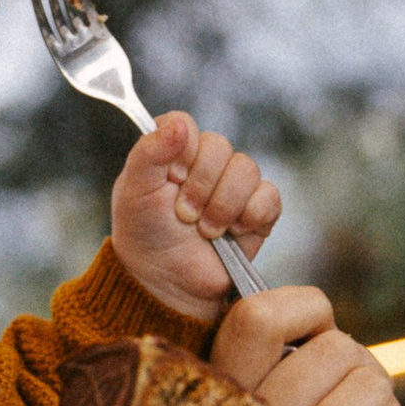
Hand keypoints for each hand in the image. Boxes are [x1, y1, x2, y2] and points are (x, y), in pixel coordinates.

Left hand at [111, 113, 279, 318]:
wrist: (167, 282)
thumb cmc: (145, 234)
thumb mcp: (134, 191)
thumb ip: (149, 152)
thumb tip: (180, 123)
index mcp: (172, 150)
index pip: (185, 123)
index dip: (181, 150)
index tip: (172, 178)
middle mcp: (204, 162)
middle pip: (219, 145)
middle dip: (201, 186)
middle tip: (184, 215)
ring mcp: (233, 185)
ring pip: (247, 169)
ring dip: (223, 205)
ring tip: (206, 230)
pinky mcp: (258, 210)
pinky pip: (269, 196)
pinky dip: (251, 215)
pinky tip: (233, 232)